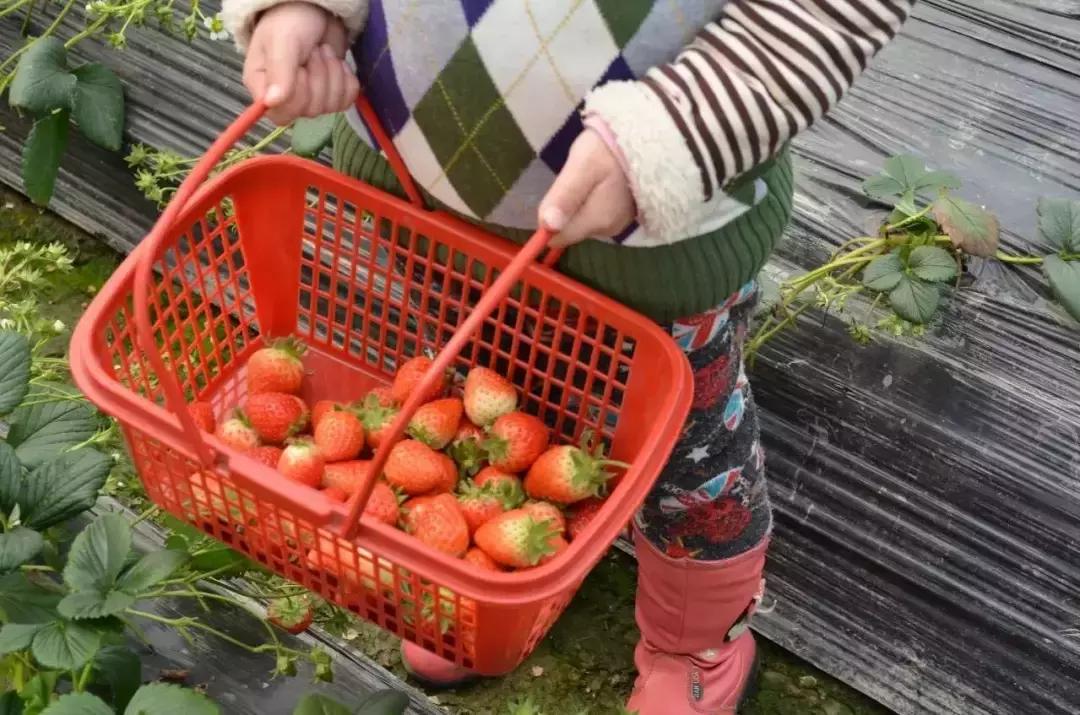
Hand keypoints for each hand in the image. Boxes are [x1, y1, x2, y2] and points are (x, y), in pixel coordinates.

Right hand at [243, 2, 358, 125]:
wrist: (317, 9)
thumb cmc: (290, 21)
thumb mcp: (283, 41)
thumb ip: (280, 71)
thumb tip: (272, 103)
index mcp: (262, 87)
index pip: (280, 115)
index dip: (297, 96)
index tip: (300, 69)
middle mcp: (284, 98)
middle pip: (309, 110)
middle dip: (318, 77)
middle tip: (314, 52)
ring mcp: (310, 98)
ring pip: (330, 106)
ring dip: (333, 74)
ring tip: (323, 51)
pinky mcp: (332, 94)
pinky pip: (346, 101)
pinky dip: (347, 80)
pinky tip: (338, 63)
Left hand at [537, 129, 635, 247]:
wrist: (649, 139)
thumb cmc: (611, 149)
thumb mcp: (582, 166)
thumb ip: (565, 197)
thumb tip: (546, 226)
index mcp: (596, 222)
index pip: (557, 237)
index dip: (548, 220)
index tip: (556, 193)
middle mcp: (607, 230)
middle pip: (570, 229)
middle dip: (566, 208)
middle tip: (577, 178)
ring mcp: (618, 223)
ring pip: (582, 221)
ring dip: (579, 202)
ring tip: (591, 176)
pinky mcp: (623, 215)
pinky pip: (596, 214)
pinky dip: (592, 199)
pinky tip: (601, 180)